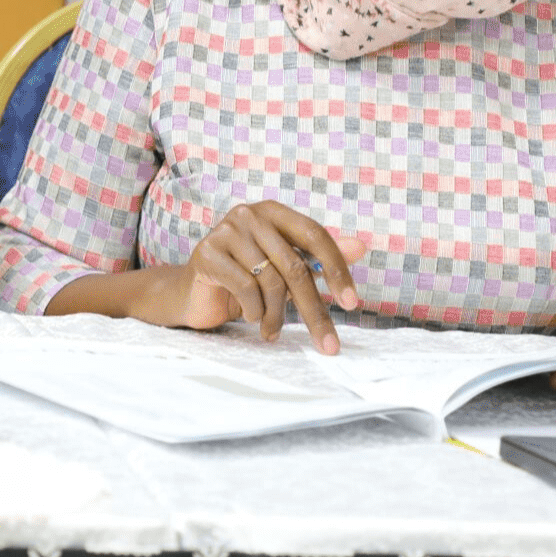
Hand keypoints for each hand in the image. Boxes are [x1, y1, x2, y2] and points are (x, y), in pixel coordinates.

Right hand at [156, 200, 366, 354]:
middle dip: (315, 310)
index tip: (351, 303)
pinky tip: (250, 317)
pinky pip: (245, 288)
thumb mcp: (285, 268)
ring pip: (271, 281)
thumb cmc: (246, 278)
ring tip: (271, 331)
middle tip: (328, 344)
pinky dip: (254, 312)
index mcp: (274, 212)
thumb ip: (319, 257)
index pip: (315, 235)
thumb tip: (361, 246)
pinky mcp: (207, 253)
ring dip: (276, 316)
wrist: (195, 293)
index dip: (337, 270)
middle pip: (295, 266)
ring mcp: (226, 231)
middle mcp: (250, 214)